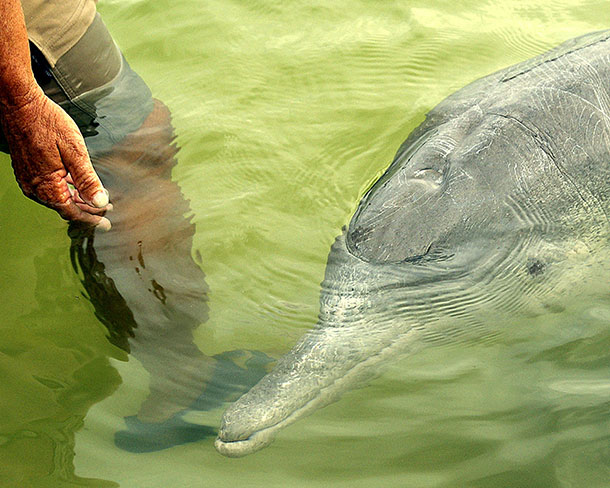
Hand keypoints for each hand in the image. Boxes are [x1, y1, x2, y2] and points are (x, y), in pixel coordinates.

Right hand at [0, 83, 110, 229]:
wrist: (20, 103)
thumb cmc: (47, 122)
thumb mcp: (75, 151)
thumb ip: (88, 180)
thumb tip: (100, 202)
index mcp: (47, 186)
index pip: (72, 212)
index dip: (91, 219)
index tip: (106, 223)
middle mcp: (34, 187)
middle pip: (65, 207)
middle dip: (88, 210)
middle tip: (107, 210)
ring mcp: (28, 180)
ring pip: (57, 198)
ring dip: (78, 200)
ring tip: (97, 199)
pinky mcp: (27, 171)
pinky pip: (49, 188)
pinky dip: (66, 190)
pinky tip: (78, 186)